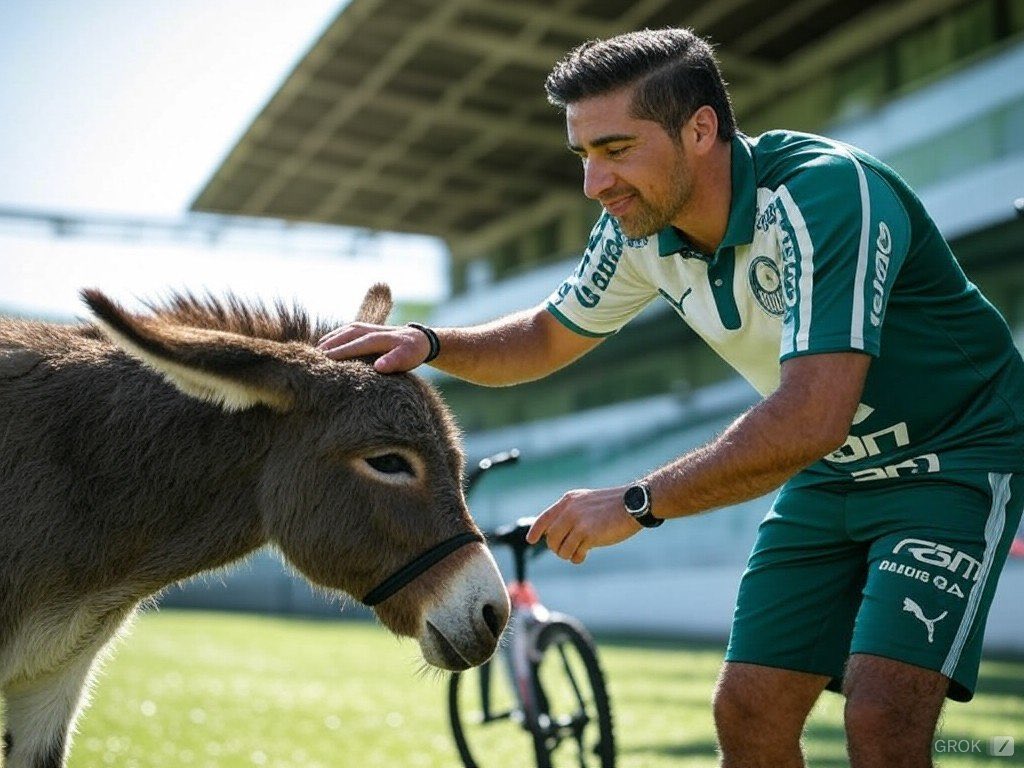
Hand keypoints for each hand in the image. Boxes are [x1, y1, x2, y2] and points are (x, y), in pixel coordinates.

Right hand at [317, 323, 430, 372]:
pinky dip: (332, 337)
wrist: (417, 339)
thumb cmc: (411, 352)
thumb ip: (394, 362)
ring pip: (342, 332)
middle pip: (345, 335)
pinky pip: (343, 331)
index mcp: (379, 338)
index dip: (341, 351)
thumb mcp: (408, 358)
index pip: (356, 344)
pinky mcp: (361, 329)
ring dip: (328, 340)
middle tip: (312, 358)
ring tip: (313, 353)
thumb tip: (379, 367)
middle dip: (329, 345)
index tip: (326, 360)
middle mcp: (369, 330)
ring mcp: (364, 327)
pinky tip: (322, 346)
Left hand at [526, 486, 641, 563]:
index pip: (545, 518)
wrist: (633, 504)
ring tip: (579, 551)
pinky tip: (584, 554)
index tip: (530, 541)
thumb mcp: (587, 503)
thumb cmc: (613, 506)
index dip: (536, 530)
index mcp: (568, 501)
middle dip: (558, 548)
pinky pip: (574, 553)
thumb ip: (571, 514)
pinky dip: (578, 557)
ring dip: (568, 555)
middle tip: (570, 550)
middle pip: (551, 538)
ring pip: (561, 549)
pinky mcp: (588, 534)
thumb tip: (556, 534)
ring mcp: (578, 521)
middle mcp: (570, 510)